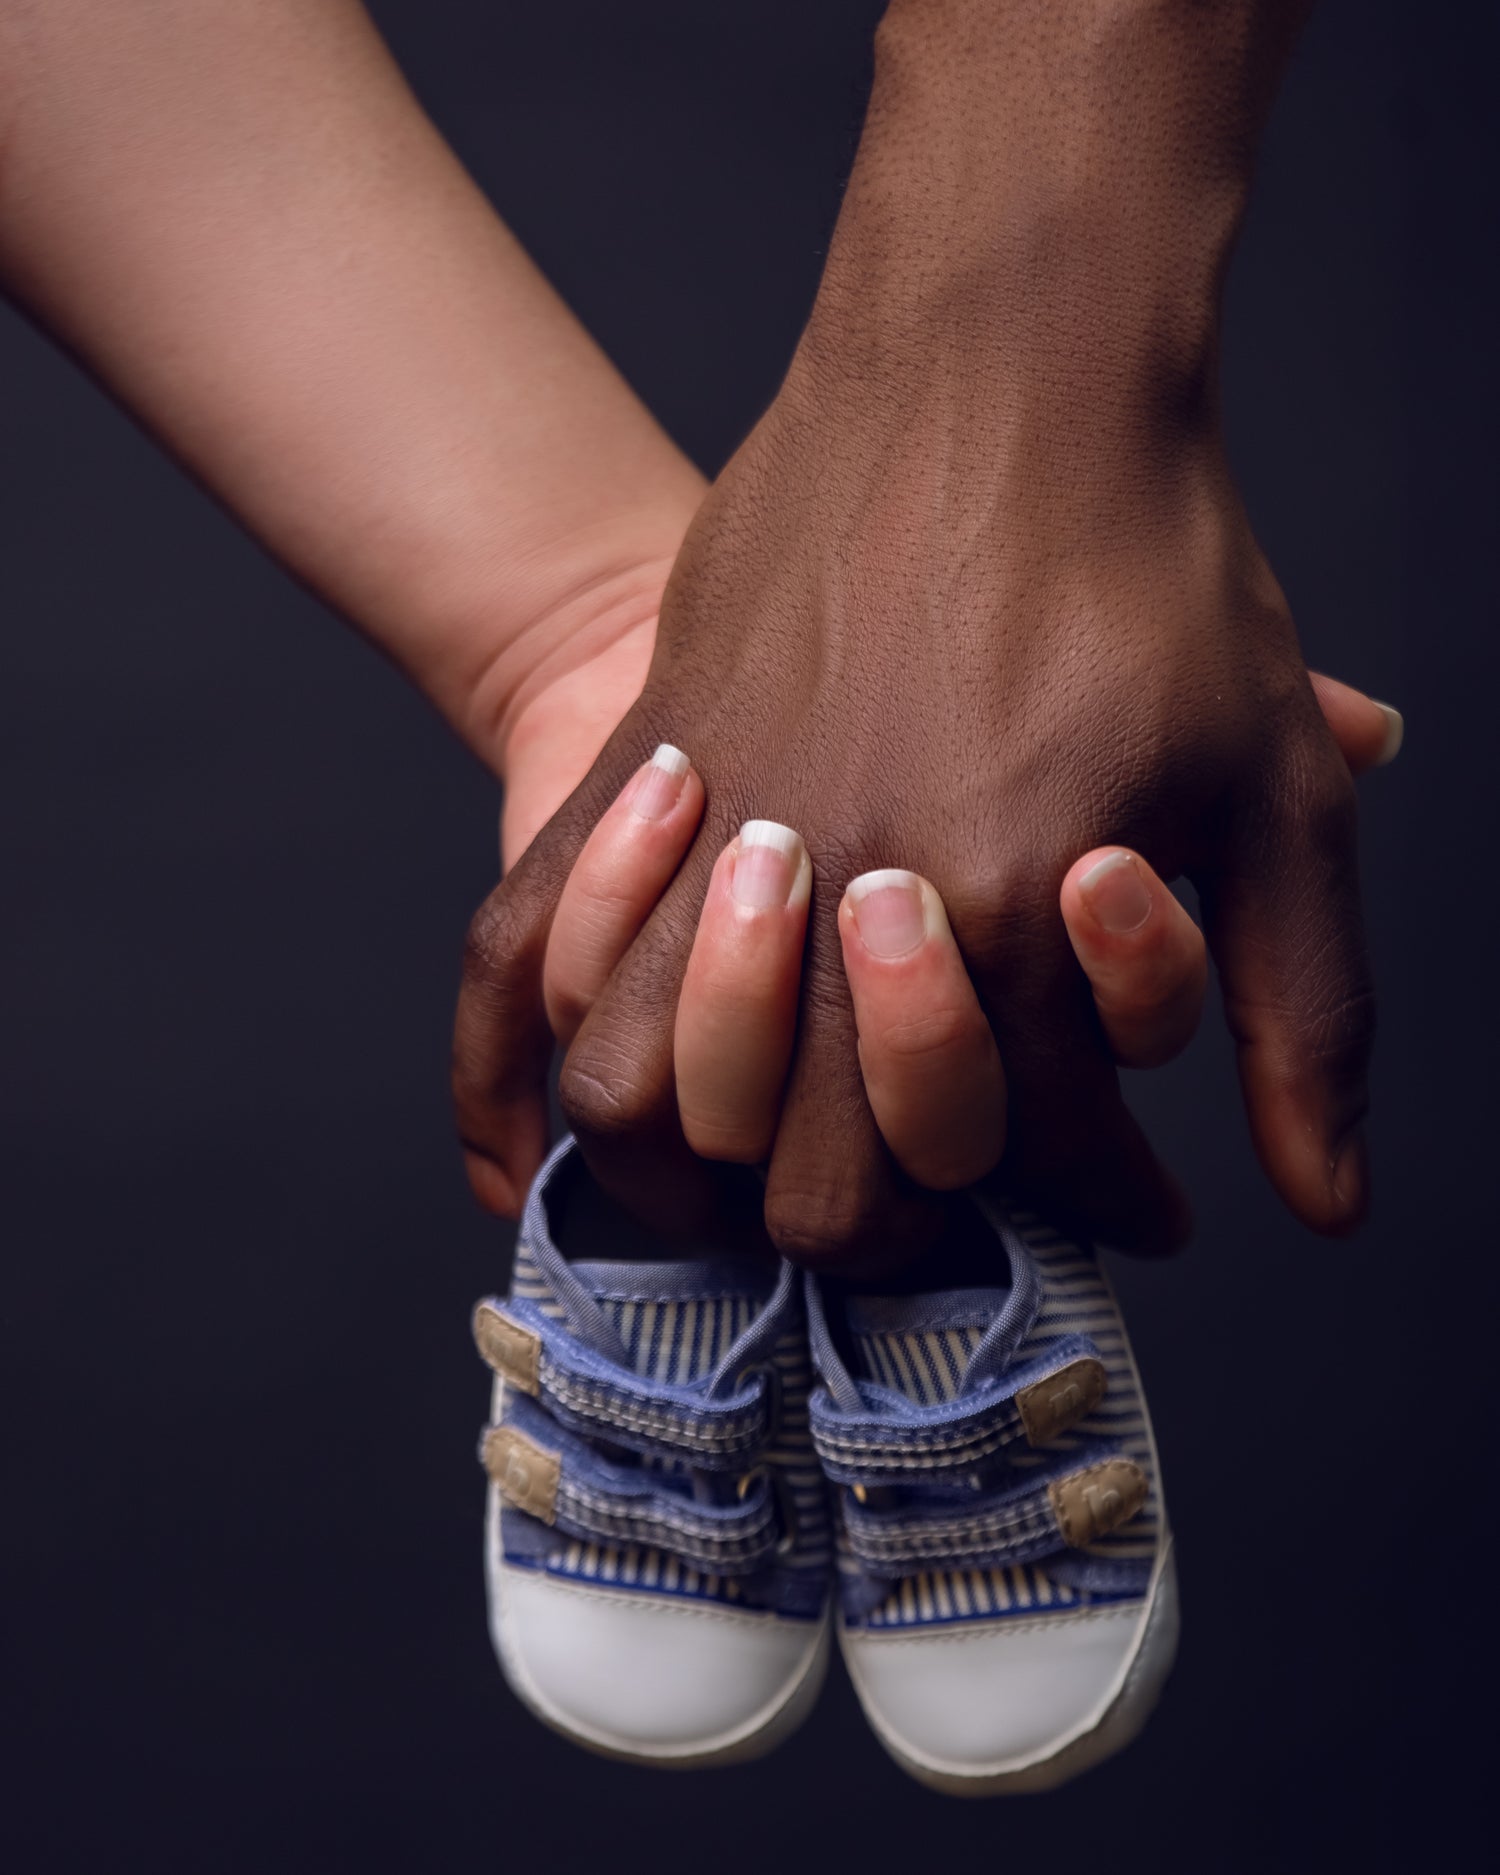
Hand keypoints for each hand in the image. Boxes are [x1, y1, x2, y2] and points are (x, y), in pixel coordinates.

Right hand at [455, 2, 1391, 1264]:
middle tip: (923, 1201)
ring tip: (744, 1169)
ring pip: (635, 1094)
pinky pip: (527, 949)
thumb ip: (1304, 1013)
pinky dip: (503, 1072)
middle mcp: (851, 890)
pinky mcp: (642, 762)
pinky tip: (517, 1149)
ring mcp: (726, 825)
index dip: (1085, 1198)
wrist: (1003, 368)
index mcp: (1019, 909)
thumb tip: (1324, 1205)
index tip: (1128, 1205)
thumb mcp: (1275, 789)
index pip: (1019, 1151)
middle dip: (883, 1222)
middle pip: (815, 1178)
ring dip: (692, 1165)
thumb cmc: (1151, 564)